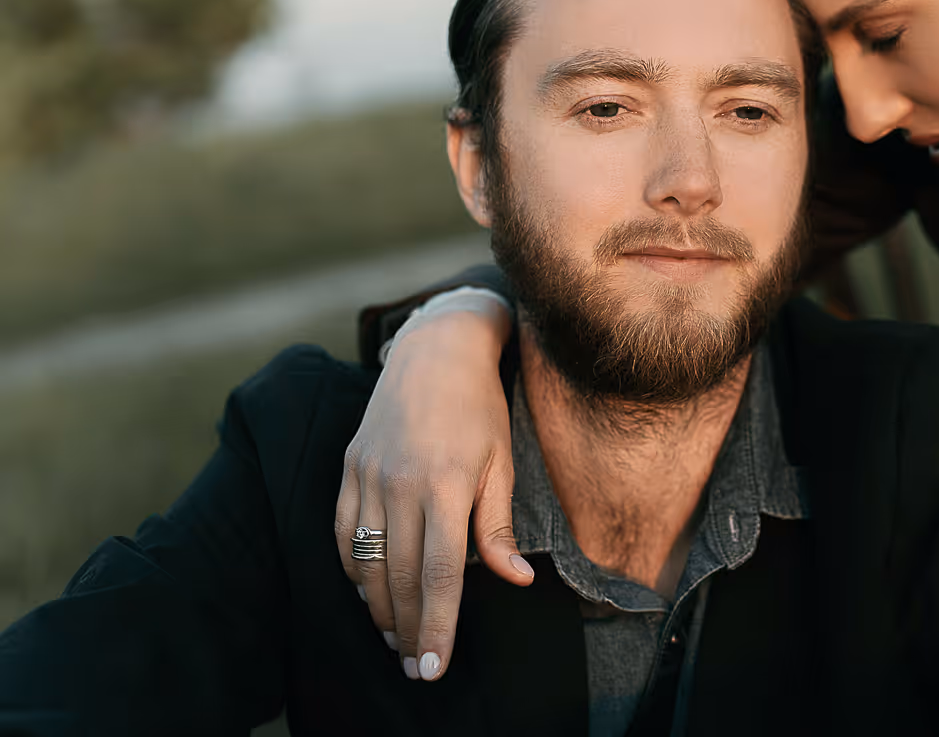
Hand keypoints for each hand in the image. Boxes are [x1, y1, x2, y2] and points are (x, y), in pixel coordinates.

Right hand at [333, 302, 529, 683]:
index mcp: (444, 484)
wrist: (435, 350)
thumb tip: (517, 580)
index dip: (437, 625)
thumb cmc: (479, 408)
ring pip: (365, 562)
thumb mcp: (500, 462)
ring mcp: (367, 476)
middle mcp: (399, 483)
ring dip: (379, 609)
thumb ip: (499, 526)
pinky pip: (341, 534)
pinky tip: (369, 592)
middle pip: (399, 577)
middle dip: (408, 630)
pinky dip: (353, 570)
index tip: (435, 666)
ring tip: (396, 640)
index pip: (439, 574)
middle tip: (417, 667)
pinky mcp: (348, 469)